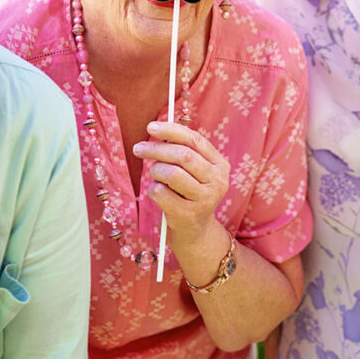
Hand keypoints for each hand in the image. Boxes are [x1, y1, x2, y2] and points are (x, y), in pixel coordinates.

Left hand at [137, 121, 229, 250]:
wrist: (195, 231)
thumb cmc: (188, 194)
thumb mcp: (194, 172)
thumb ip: (184, 151)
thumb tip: (158, 130)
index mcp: (220, 165)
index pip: (195, 140)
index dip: (172, 130)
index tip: (151, 127)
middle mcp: (217, 181)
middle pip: (182, 155)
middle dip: (156, 149)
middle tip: (138, 149)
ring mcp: (205, 199)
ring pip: (171, 173)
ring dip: (155, 170)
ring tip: (153, 174)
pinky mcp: (189, 214)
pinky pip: (161, 193)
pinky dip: (153, 189)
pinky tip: (157, 192)